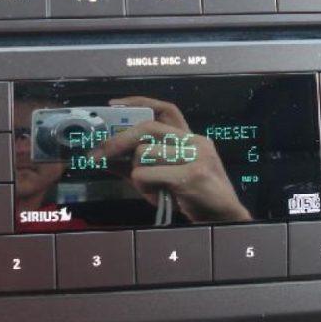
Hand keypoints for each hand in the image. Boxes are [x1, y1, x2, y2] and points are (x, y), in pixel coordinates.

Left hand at [91, 96, 251, 222]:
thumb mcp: (166, 177)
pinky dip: (143, 187)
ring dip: (136, 174)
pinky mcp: (192, 175)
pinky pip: (146, 174)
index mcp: (191, 138)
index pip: (166, 109)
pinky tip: (156, 196)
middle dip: (117, 141)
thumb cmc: (194, 198)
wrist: (225, 219)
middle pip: (147, 128)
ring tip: (150, 188)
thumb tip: (106, 158)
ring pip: (143, 153)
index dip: (138, 102)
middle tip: (95, 155)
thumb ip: (140, 165)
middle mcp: (195, 142)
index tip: (114, 105)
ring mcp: (196, 157)